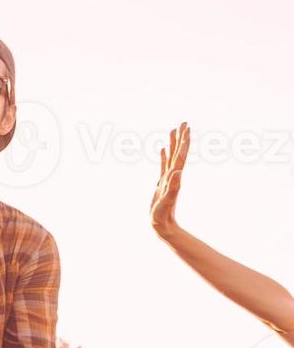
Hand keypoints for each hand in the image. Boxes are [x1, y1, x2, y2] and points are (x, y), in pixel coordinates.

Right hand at [151, 122, 189, 239]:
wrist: (162, 224)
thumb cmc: (162, 214)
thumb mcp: (167, 200)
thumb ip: (173, 187)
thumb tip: (177, 172)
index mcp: (174, 176)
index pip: (180, 155)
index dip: (183, 141)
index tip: (186, 128)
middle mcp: (173, 174)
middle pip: (178, 152)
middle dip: (181, 137)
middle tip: (183, 123)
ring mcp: (168, 177)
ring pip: (171, 156)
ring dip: (173, 143)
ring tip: (173, 130)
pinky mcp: (161, 182)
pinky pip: (163, 165)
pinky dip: (164, 155)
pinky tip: (162, 149)